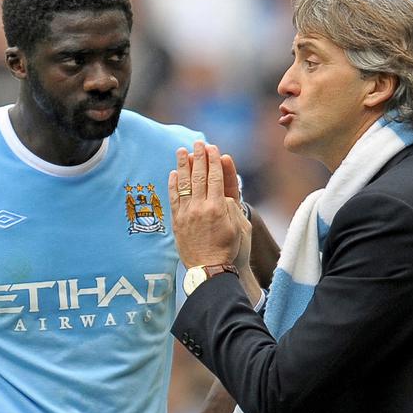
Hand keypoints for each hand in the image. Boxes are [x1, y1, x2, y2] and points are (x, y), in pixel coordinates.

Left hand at [170, 143, 249, 268]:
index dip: (214, 161)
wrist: (210, 270)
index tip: (214, 149)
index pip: (215, 178)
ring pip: (184, 184)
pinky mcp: (177, 221)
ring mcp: (187, 214)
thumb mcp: (239, 227)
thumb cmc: (229, 250)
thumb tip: (222, 193)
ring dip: (183, 165)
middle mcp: (201, 208)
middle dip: (199, 157)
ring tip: (182, 151)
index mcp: (218, 208)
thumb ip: (232, 207)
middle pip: (199, 176)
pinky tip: (174, 173)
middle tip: (198, 143)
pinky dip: (173, 184)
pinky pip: (174, 198)